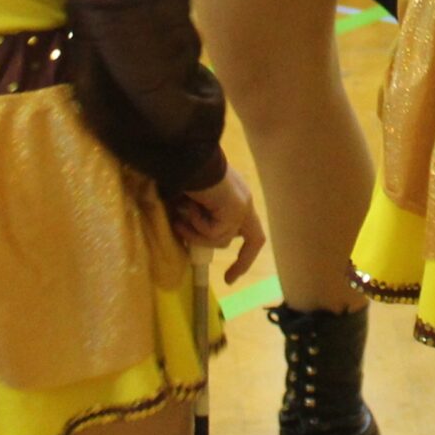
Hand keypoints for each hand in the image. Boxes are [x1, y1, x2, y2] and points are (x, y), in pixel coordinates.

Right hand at [169, 169, 265, 283]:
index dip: (243, 251)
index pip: (247, 226)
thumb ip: (197, 215)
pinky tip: (188, 208)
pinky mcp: (234, 211)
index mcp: (236, 195)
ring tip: (179, 217)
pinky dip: (196, 225)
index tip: (231, 274)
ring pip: (222, 239)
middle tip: (229, 280)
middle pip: (255, 238)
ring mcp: (242, 205)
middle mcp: (243, 200)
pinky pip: (213, 233)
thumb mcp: (191, 199)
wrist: (188, 155)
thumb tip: (186, 230)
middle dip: (243, 262)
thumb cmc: (184, 170)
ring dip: (196, 233)